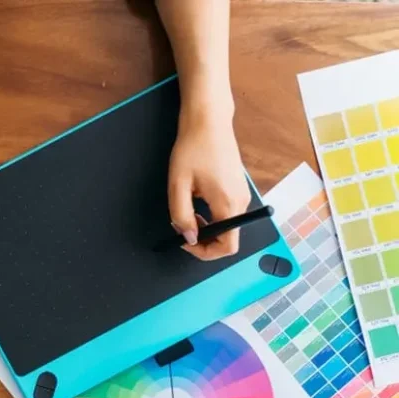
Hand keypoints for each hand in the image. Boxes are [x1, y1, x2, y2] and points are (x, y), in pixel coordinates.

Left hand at [167, 106, 250, 260]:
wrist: (209, 121)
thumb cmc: (193, 148)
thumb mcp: (178, 185)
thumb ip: (181, 215)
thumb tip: (188, 237)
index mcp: (227, 204)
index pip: (227, 246)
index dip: (205, 252)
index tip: (185, 242)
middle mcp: (240, 202)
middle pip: (228, 239)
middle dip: (204, 241)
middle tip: (183, 228)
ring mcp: (242, 195)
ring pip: (228, 227)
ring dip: (207, 228)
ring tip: (188, 212)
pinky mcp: (238, 189)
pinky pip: (227, 214)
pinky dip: (213, 217)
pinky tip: (197, 203)